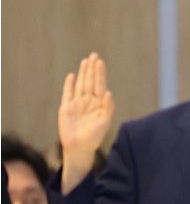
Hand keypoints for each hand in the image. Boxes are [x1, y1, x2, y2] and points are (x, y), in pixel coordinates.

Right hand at [58, 52, 114, 192]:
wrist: (79, 147)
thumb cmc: (95, 137)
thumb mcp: (105, 122)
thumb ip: (108, 107)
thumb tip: (108, 92)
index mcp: (99, 104)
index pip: (100, 85)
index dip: (100, 73)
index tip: (100, 62)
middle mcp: (89, 101)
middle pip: (90, 81)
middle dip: (92, 69)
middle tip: (94, 55)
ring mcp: (77, 103)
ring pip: (81, 84)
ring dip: (83, 73)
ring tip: (86, 61)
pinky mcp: (66, 108)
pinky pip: (68, 93)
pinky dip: (69, 84)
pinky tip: (72, 76)